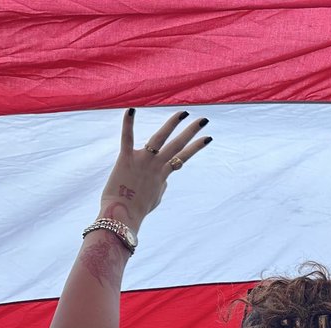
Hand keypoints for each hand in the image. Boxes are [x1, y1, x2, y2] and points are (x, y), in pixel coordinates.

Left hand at [99, 109, 211, 230]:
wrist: (122, 215)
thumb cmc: (137, 209)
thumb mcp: (155, 197)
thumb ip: (160, 185)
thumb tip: (163, 179)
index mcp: (163, 175)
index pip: (183, 157)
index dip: (196, 147)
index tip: (207, 138)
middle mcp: (157, 165)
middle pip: (178, 145)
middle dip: (192, 131)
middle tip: (204, 120)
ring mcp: (143, 161)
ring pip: (160, 138)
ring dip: (173, 124)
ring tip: (183, 112)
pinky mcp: (126, 159)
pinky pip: (127, 138)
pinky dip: (128, 124)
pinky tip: (130, 109)